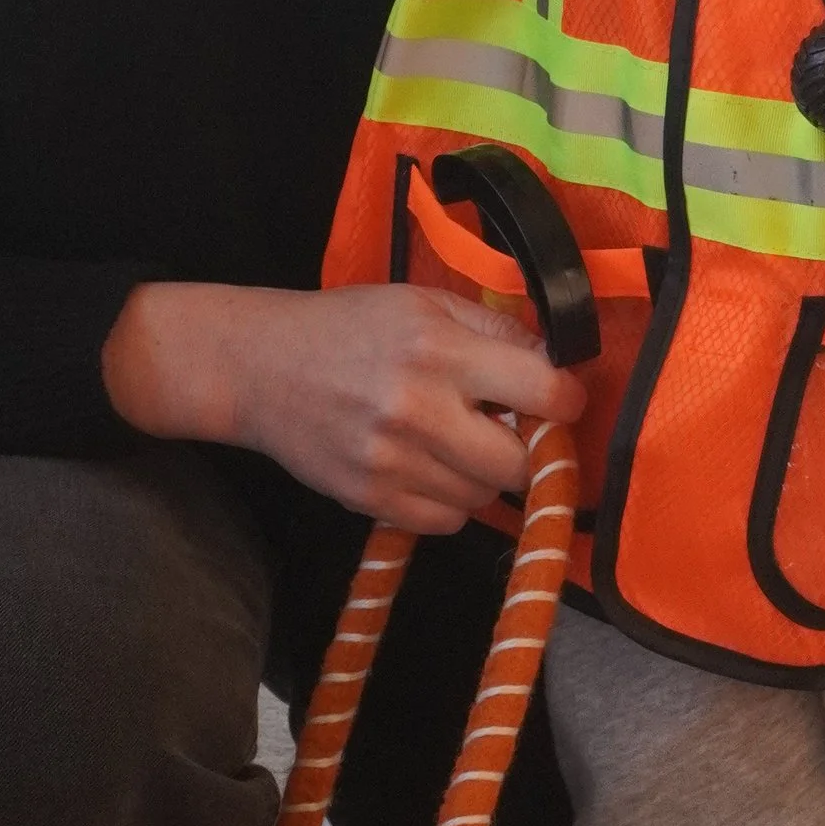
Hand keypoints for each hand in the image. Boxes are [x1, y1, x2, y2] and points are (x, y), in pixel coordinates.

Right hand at [102, 280, 585, 532]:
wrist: (259, 368)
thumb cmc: (348, 326)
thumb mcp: (424, 303)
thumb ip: (495, 331)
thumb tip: (560, 365)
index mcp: (439, 350)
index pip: (544, 392)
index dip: (565, 400)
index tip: (559, 400)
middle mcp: (418, 411)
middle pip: (520, 463)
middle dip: (527, 449)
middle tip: (510, 428)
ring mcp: (392, 462)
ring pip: (485, 498)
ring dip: (485, 476)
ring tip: (456, 442)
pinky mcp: (370, 499)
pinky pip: (446, 522)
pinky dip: (450, 501)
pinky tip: (427, 466)